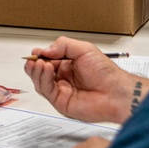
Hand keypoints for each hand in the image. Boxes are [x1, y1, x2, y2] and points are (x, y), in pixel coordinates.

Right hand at [25, 37, 148, 124]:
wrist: (114, 92)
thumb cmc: (105, 73)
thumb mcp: (84, 49)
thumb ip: (63, 45)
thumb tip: (45, 50)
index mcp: (67, 65)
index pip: (47, 60)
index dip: (40, 56)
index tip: (36, 51)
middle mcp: (62, 78)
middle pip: (39, 72)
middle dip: (34, 64)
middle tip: (34, 58)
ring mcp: (60, 90)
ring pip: (40, 81)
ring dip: (37, 71)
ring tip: (40, 62)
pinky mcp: (60, 102)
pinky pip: (46, 90)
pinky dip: (43, 79)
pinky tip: (46, 69)